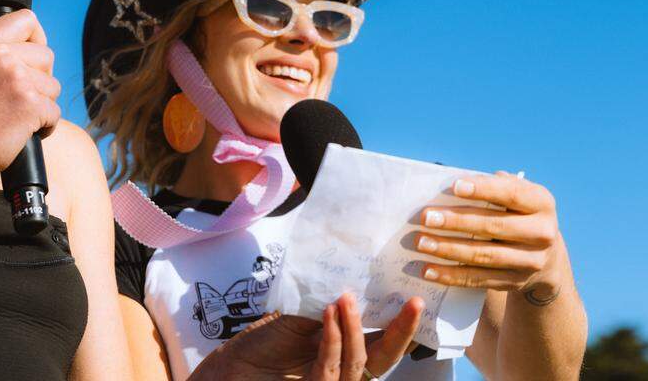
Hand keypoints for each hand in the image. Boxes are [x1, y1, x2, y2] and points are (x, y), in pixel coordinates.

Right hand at [0, 9, 60, 183]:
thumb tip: (36, 50)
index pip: (26, 18)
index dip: (37, 38)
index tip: (33, 57)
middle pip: (47, 55)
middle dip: (41, 79)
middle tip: (17, 99)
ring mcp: (16, 78)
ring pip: (53, 86)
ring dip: (42, 105)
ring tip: (14, 118)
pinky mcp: (30, 104)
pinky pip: (55, 112)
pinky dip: (45, 127)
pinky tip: (21, 133)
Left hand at [196, 293, 423, 380]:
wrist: (231, 367)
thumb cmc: (264, 343)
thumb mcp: (302, 317)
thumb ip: (328, 306)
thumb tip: (356, 277)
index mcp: (345, 354)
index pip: (382, 344)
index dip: (401, 327)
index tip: (416, 299)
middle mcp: (342, 372)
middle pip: (382, 359)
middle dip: (399, 331)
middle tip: (411, 302)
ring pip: (359, 363)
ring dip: (355, 328)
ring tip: (346, 298)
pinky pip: (330, 367)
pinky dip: (331, 339)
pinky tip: (328, 315)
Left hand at [415, 171, 564, 303]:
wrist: (546, 256)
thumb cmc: (516, 213)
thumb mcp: (515, 195)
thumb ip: (492, 185)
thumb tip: (452, 183)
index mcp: (542, 203)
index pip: (512, 194)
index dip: (483, 189)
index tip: (454, 187)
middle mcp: (542, 232)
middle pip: (494, 226)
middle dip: (456, 221)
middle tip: (425, 218)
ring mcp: (531, 261)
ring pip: (484, 255)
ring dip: (448, 249)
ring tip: (421, 242)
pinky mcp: (515, 282)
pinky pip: (479, 279)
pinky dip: (451, 275)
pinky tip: (428, 270)